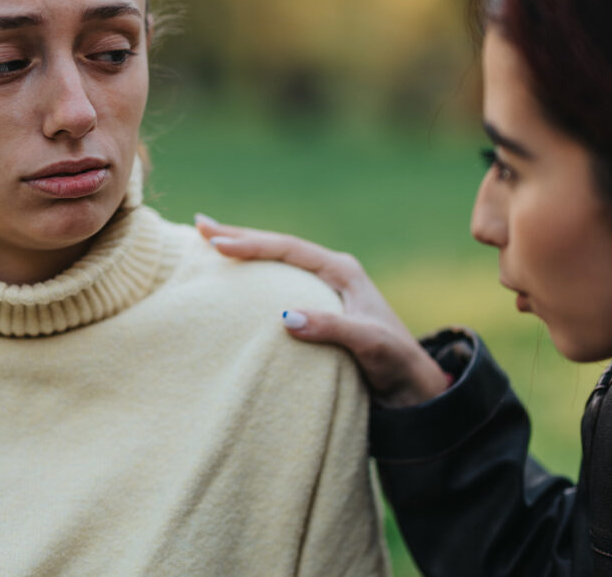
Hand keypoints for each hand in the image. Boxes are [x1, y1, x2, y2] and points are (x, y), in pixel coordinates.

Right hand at [195, 214, 450, 407]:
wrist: (411, 386)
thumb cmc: (395, 362)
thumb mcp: (367, 343)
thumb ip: (330, 328)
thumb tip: (285, 317)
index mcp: (342, 270)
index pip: (289, 248)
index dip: (252, 244)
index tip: (217, 245)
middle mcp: (332, 272)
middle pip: (279, 246)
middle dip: (239, 235)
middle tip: (200, 225)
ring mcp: (324, 289)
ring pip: (277, 262)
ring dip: (246, 251)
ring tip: (210, 242)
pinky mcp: (318, 308)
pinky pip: (280, 283)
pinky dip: (255, 276)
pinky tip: (236, 279)